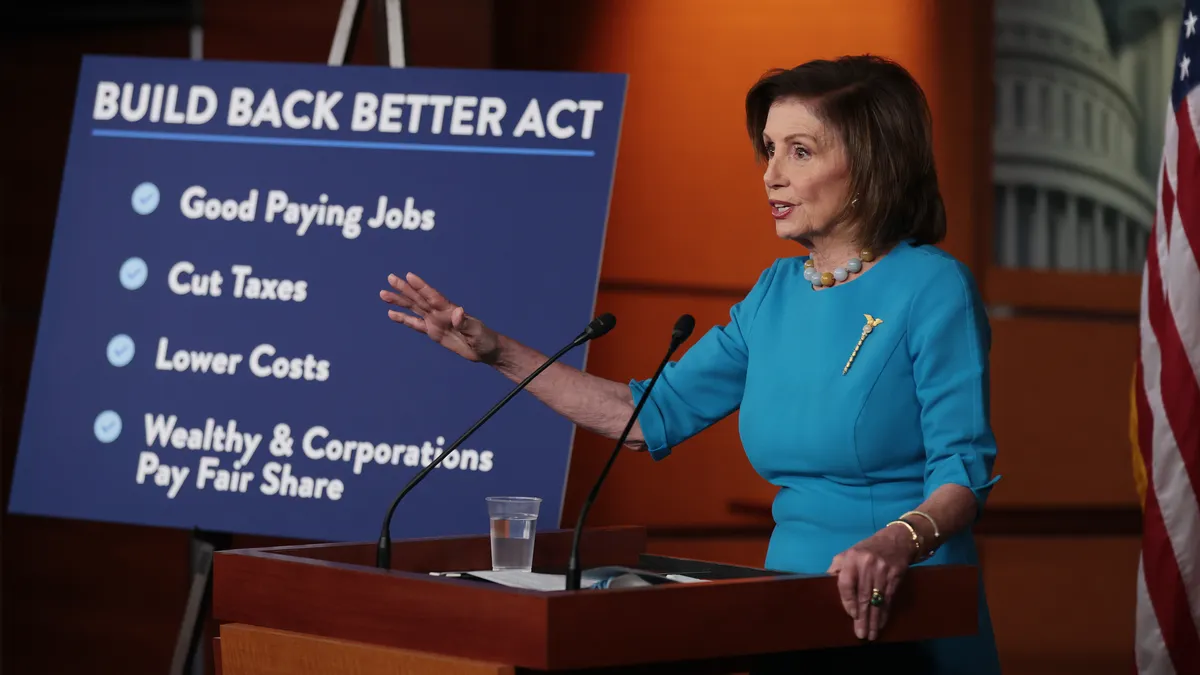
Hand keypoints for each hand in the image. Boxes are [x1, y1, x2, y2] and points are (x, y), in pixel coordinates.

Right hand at [380, 272, 499, 362]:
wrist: (486, 350)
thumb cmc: (484, 339)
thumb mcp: (476, 332)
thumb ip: (465, 322)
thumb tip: (458, 311)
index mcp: (450, 310)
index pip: (432, 296)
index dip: (421, 286)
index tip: (409, 276)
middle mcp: (440, 313)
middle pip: (419, 298)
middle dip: (404, 289)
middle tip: (390, 278)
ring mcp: (435, 321)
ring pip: (414, 308)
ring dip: (399, 301)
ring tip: (383, 294)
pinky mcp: (433, 332)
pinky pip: (416, 324)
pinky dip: (404, 319)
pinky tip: (392, 314)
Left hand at [826, 524, 914, 640]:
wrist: (896, 541)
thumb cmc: (866, 550)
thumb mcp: (848, 554)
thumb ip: (837, 568)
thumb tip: (824, 583)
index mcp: (852, 559)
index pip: (847, 583)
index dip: (848, 601)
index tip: (851, 615)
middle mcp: (867, 565)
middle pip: (863, 595)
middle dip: (862, 617)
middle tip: (860, 634)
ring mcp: (883, 571)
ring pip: (877, 600)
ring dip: (874, 619)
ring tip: (870, 634)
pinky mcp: (895, 577)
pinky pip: (888, 599)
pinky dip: (884, 613)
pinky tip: (880, 624)